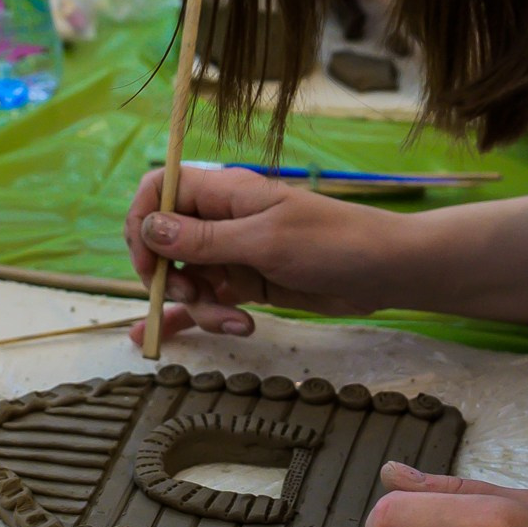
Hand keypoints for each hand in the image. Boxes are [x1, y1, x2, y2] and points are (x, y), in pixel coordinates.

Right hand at [126, 165, 410, 336]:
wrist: (385, 272)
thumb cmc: (332, 243)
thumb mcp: (264, 242)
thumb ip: (204, 240)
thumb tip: (148, 229)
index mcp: (224, 192)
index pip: (159, 190)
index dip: (142, 223)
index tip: (147, 263)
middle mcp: (222, 219)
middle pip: (165, 242)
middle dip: (169, 277)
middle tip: (193, 298)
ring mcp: (235, 252)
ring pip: (188, 278)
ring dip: (201, 307)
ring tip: (237, 323)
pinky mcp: (249, 282)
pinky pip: (212, 299)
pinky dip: (207, 317)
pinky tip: (187, 336)